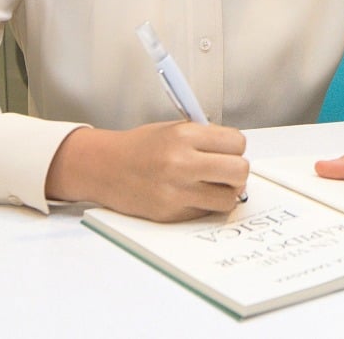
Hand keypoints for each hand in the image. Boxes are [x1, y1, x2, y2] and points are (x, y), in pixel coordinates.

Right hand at [46, 121, 248, 221]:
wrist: (104, 168)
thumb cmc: (139, 147)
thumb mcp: (174, 129)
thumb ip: (206, 138)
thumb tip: (237, 152)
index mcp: (184, 136)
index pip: (237, 143)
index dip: (236, 148)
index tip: (229, 151)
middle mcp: (182, 163)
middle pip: (240, 171)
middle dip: (238, 172)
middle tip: (228, 172)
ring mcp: (176, 191)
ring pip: (228, 198)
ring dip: (226, 193)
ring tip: (213, 186)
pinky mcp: (171, 213)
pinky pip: (206, 212)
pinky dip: (206, 206)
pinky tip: (193, 195)